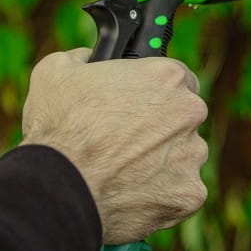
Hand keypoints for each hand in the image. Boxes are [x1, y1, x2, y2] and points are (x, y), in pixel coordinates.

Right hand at [20, 48, 207, 243]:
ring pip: (185, 154)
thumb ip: (84, 58)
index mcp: (167, 77)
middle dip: (163, 126)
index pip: (179, 78)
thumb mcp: (58, 71)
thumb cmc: (60, 127)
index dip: (158, 90)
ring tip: (126, 168)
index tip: (142, 102)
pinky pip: (181, 190)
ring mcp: (192, 154)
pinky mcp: (189, 192)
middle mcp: (189, 112)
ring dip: (164, 160)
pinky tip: (133, 192)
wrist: (60, 188)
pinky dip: (162, 193)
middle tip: (128, 139)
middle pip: (184, 116)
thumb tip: (88, 58)